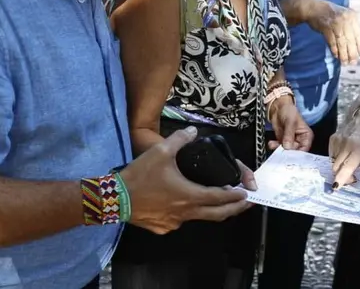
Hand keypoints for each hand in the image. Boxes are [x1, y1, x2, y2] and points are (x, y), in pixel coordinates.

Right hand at [119, 126, 253, 234]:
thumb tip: (192, 131)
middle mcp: (185, 213)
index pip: (219, 198)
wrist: (114, 199)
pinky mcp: (162, 227)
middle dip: (234, 209)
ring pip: (197, 218)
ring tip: (216, 201)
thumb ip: (179, 139)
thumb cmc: (140, 176)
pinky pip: (179, 221)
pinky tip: (180, 204)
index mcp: (189, 195)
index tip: (246, 194)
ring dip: (209, 210)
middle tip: (245, 203)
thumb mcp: (160, 151)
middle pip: (216, 214)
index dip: (235, 196)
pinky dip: (186, 213)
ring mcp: (173, 223)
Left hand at [268, 96, 312, 150]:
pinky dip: (274, 146)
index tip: (291, 155)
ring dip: (279, 149)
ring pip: (286, 151)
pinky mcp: (282, 142)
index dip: (299, 153)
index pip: (305, 148)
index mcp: (306, 136)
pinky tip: (271, 143)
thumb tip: (287, 147)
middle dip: (287, 152)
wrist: (278, 108)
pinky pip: (279, 147)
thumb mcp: (290, 122)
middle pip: (295, 151)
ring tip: (274, 145)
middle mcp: (300, 141)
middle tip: (281, 152)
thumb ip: (289, 135)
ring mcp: (290, 142)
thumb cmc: (289, 112)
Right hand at [303, 0, 359, 64]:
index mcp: (352, 16)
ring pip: (341, 42)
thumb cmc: (330, 14)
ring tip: (344, 62)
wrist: (314, 8)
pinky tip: (336, 55)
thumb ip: (350, 27)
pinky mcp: (326, 26)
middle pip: (350, 39)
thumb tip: (356, 46)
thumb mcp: (344, 16)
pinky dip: (334, 49)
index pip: (358, 34)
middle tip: (353, 63)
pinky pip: (332, 41)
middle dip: (352, 53)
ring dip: (343, 54)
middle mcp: (345, 19)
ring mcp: (335, 22)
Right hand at [329, 104, 359, 187]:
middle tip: (352, 177)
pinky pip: (331, 154)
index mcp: (358, 150)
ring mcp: (337, 141)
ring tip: (349, 164)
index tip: (337, 186)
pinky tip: (345, 156)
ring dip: (340, 167)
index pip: (346, 167)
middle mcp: (345, 145)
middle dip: (342, 175)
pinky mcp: (332, 138)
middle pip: (336, 167)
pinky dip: (336, 158)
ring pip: (333, 161)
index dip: (340, 179)